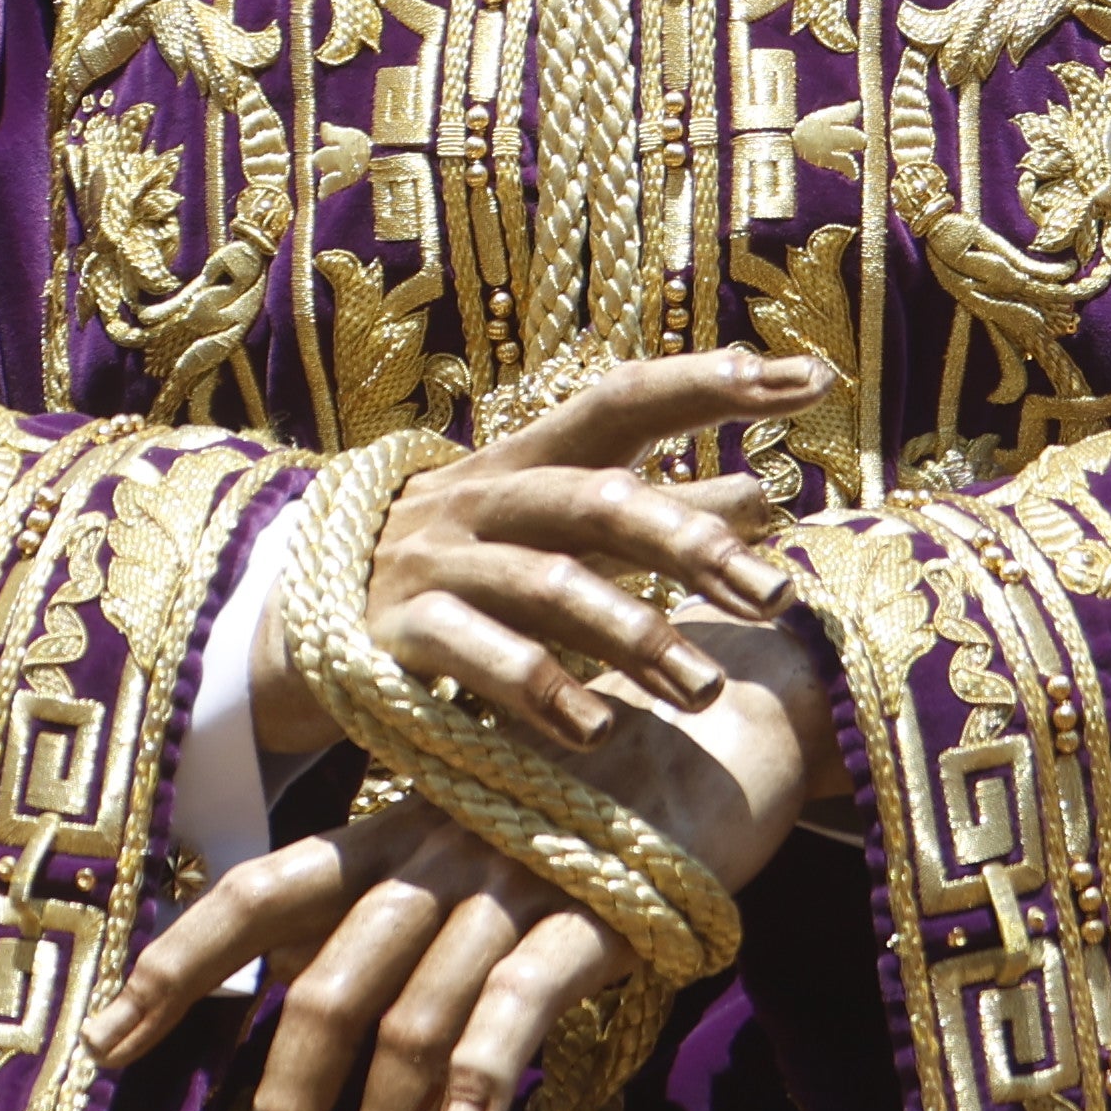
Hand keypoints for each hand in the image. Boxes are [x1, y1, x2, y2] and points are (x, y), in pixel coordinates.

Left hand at [105, 613, 833, 1110]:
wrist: (726, 709)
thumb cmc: (592, 786)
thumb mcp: (473, 832)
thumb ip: (396, 902)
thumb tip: (308, 992)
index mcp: (395, 831)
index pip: (260, 892)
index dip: (179, 963)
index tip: (107, 1045)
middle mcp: (437, 849)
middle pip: (327, 982)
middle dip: (284, 1100)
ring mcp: (514, 874)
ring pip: (413, 1012)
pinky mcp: (598, 900)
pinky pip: (520, 995)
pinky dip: (481, 1073)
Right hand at [263, 348, 822, 771]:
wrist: (301, 620)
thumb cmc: (466, 569)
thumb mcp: (554, 531)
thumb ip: (655, 513)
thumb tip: (765, 491)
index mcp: (530, 459)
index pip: (623, 401)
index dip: (709, 384)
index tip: (809, 379)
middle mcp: (485, 496)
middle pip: (597, 500)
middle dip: (691, 541)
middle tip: (774, 594)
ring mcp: (437, 563)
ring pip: (548, 584)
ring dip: (634, 636)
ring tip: (704, 689)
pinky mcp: (397, 634)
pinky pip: (474, 657)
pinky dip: (539, 692)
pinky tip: (598, 731)